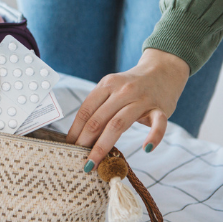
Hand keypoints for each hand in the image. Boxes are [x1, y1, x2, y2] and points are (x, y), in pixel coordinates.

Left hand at [67, 48, 189, 171]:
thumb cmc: (131, 86)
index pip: (86, 111)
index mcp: (106, 85)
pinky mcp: (161, 108)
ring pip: (119, 124)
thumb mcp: (112, 89)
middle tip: (79, 160)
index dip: (75, 130)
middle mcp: (122, 90)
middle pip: (99, 120)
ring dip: (104, 145)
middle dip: (86, 142)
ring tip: (96, 162)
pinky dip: (153, 136)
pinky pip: (159, 124)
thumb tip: (81, 135)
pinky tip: (146, 149)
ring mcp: (142, 99)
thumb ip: (100, 108)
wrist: (163, 70)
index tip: (69, 147)